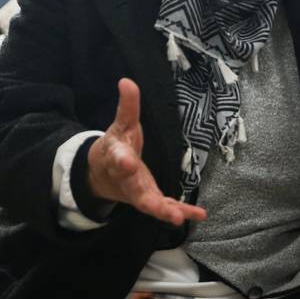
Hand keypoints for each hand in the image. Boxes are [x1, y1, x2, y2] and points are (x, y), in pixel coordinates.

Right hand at [87, 79, 206, 225]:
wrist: (99, 174)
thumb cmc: (115, 146)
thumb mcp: (121, 125)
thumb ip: (127, 106)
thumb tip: (127, 81)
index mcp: (116, 157)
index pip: (118, 157)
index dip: (121, 160)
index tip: (126, 160)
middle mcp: (126, 179)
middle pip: (134, 189)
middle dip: (145, 197)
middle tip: (157, 206)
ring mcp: (138, 192)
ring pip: (150, 204)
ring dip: (164, 211)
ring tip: (178, 217)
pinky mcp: (149, 199)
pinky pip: (165, 207)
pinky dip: (181, 212)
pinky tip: (199, 215)